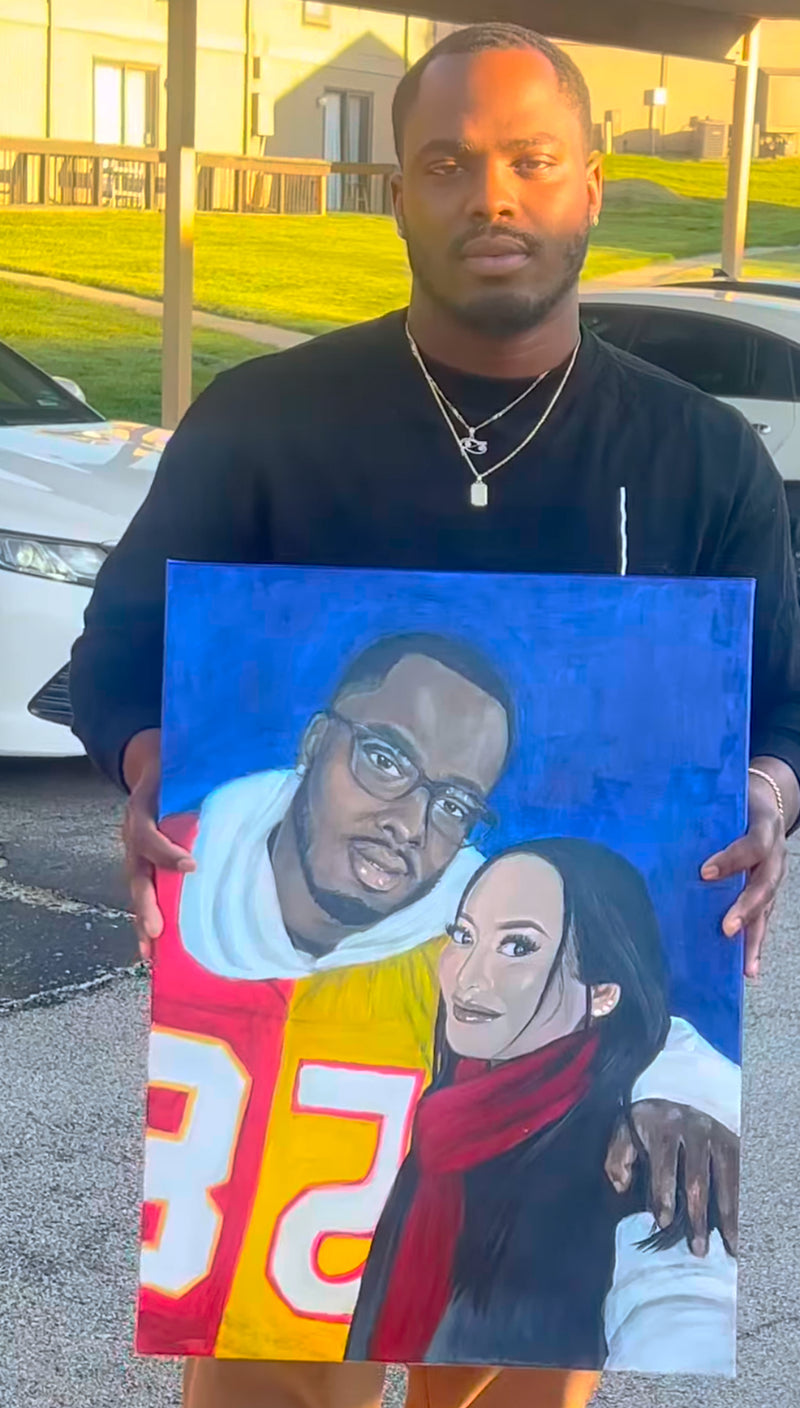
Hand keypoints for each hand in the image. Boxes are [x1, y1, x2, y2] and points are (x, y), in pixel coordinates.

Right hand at [122, 728, 195, 960]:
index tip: (191, 867)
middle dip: (146, 903)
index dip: (167, 853)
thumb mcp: (181, 769)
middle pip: (136, 874)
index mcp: (142, 810)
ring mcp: (134, 854)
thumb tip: (253, 782)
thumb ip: (206, 778)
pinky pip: (144, 893)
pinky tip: (152, 947)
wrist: (150, 767)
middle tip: (156, 930)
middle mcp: (134, 836)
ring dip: (143, 920)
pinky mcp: (142, 866)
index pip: (150, 835)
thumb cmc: (175, 772)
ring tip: (150, 951)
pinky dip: (146, 919)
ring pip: (138, 890)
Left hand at [605, 1099, 738, 1257]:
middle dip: (698, 1215)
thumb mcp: (626, 1130)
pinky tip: (742, 1228)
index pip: (665, 1163)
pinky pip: (741, 1178)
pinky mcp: (735, 1144)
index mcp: (665, 1126)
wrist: (678, 1093)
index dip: (663, 1194)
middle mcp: (696, 1129)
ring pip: (727, 1181)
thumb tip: (622, 1186)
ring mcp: (719, 1136)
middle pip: (698, 1178)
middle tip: (699, 1247)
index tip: (663, 1222)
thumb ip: (618, 1156)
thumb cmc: (650, 1123)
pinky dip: (742, 1205)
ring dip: (728, 1216)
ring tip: (730, 1246)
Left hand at [701, 763, 790, 978]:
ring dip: (754, 937)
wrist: (766, 801)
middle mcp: (775, 855)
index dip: (732, 859)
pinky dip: (755, 944)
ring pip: (767, 908)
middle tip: (726, 927)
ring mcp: (774, 876)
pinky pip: (764, 919)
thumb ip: (701, 809)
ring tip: (744, 965)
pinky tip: (747, 969)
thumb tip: (651, 817)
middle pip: (765, 884)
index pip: (752, 844)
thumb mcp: (725, 798)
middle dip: (746, 908)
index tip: (705, 873)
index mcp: (764, 826)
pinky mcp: (769, 893)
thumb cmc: (736, 800)